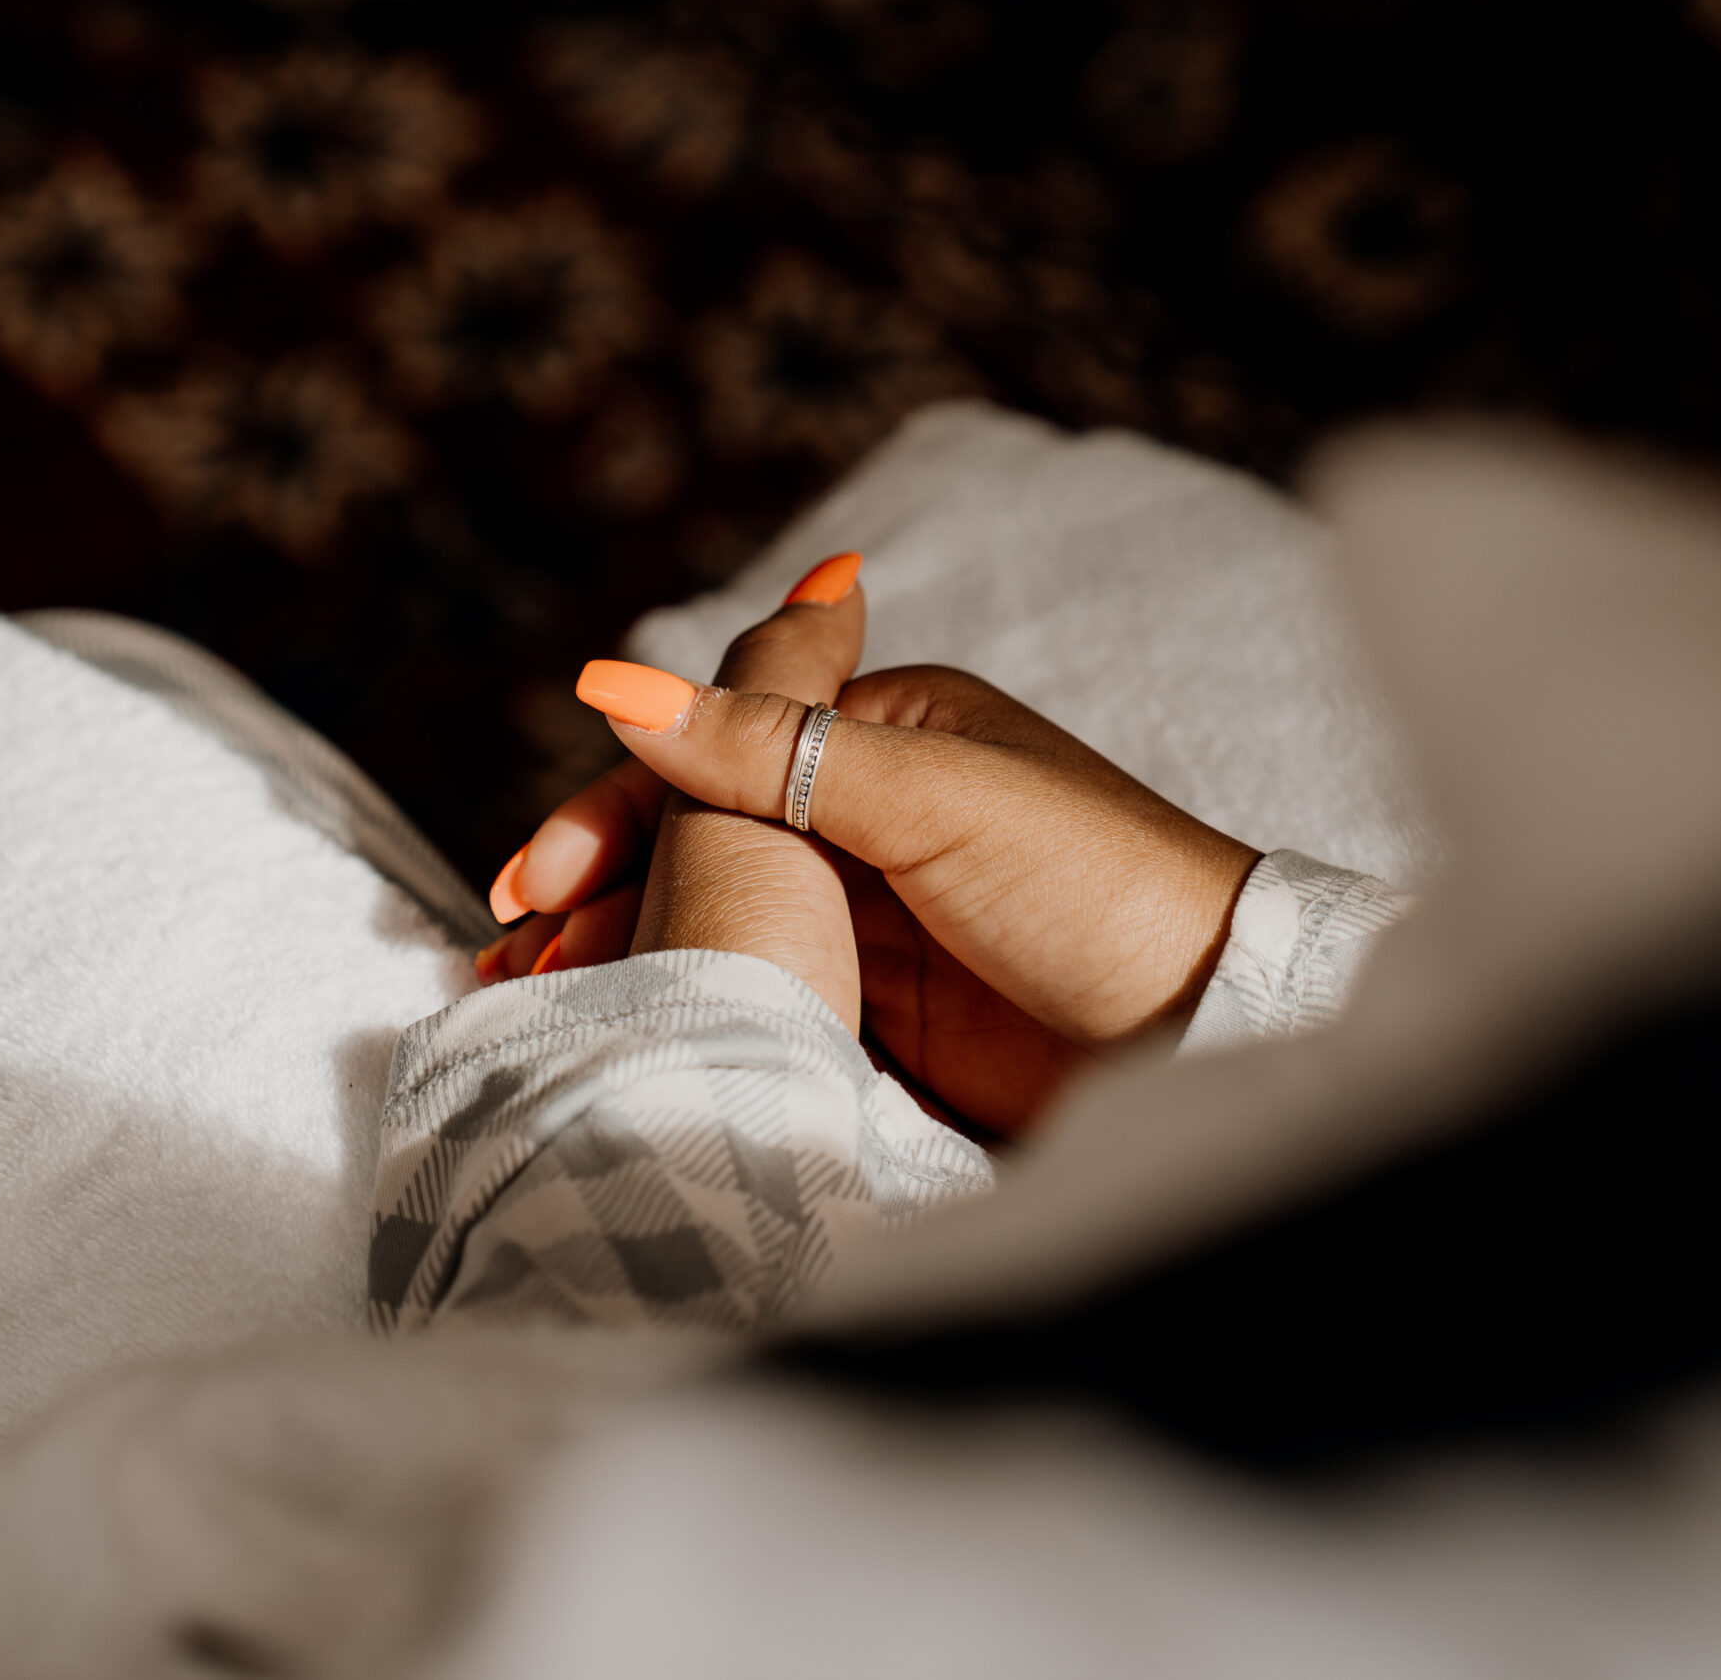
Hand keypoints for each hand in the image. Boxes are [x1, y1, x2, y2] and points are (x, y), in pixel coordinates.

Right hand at [484, 556, 1261, 1136]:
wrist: (1204, 1034)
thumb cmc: (1093, 885)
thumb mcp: (926, 798)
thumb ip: (768, 749)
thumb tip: (611, 682)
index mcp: (886, 730)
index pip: (714, 750)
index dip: (614, 813)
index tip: (534, 885)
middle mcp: (869, 813)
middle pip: (701, 844)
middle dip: (602, 898)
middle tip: (516, 963)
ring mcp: (873, 916)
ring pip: (723, 924)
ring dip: (633, 957)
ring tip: (541, 1011)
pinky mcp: (883, 1012)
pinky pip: (763, 994)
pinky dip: (691, 1009)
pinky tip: (624, 1037)